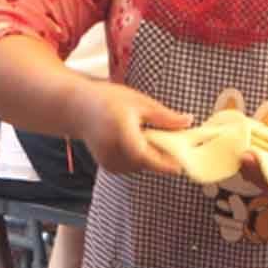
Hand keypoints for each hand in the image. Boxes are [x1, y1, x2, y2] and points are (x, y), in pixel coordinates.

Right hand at [75, 82, 189, 176]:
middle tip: (169, 138)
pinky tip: (131, 140)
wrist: (79, 108)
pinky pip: (132, 166)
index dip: (166, 163)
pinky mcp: (109, 167)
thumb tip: (189, 122)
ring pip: (141, 166)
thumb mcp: (140, 102)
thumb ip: (164, 116)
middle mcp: (114, 151)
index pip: (147, 156)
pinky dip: (138, 157)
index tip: (183, 166)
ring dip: (150, 155)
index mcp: (122, 133)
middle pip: (148, 162)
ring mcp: (109, 162)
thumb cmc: (109, 100)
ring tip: (142, 133)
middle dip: (162, 154)